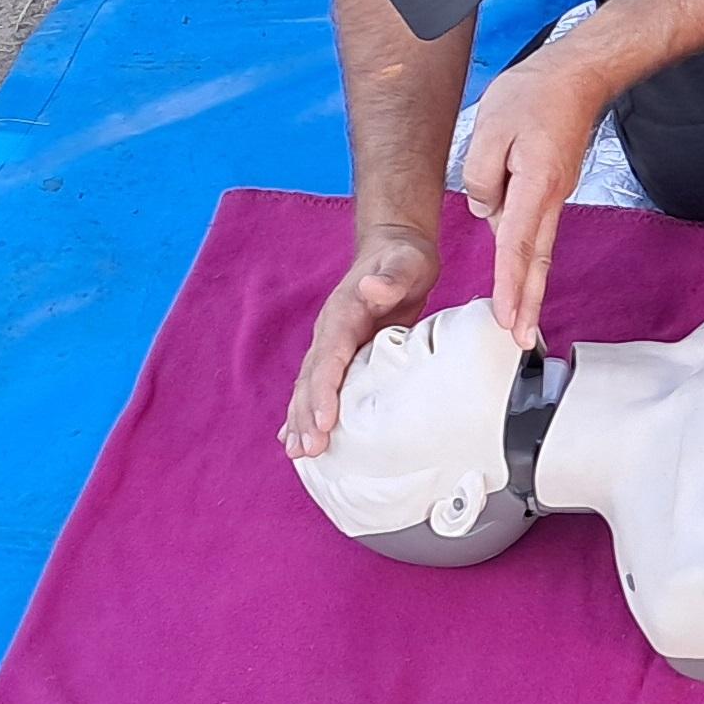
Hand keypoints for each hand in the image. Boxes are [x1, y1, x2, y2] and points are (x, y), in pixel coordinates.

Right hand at [284, 228, 437, 458]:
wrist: (393, 250)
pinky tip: (298, 437)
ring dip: (301, 419)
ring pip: (309, 387)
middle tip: (308, 450)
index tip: (323, 421)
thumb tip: (372, 287)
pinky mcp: (340, 354)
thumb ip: (390, 276)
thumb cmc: (403, 260)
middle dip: (306, 415)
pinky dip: (305, 411)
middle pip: (311, 379)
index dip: (324, 391)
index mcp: (342, 315)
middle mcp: (329, 333)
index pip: (328, 359)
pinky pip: (318, 386)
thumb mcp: (406, 263)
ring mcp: (331, 345)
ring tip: (298, 452)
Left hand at [458, 49, 612, 347]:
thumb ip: (481, 175)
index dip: (512, 286)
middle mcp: (550, 197)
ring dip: (528, 286)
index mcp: (536, 185)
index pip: (517, 245)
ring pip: (536, 247)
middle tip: (522, 341)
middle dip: (529, 303)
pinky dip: (525, 257)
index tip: (510, 320)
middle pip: (536, 260)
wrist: (577, 75)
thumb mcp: (490, 127)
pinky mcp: (550, 190)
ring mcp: (554, 195)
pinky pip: (533, 228)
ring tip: (518, 323)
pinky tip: (514, 274)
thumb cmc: (533, 95)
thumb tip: (484, 209)